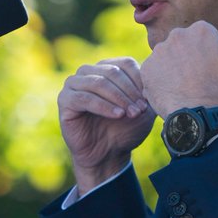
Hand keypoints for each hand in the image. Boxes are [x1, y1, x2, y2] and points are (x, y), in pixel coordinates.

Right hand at [57, 57, 155, 190]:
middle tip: (141, 109)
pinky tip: (117, 115)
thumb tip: (153, 75)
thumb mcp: (142, 108)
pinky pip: (83, 98)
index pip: (125, 63)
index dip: (139, 80)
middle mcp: (88, 72)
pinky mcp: (64, 100)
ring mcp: (74, 84)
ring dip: (118, 98)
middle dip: (129, 91)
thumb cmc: (126, 128)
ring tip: (131, 114)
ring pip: (98, 83)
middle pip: (112, 72)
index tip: (149, 100)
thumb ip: (148, 91)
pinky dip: (103, 106)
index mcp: (106, 68)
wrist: (108, 154)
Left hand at [141, 15, 217, 116]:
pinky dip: (161, 81)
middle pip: (184, 46)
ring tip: (186, 89)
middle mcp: (177, 35)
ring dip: (174, 70)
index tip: (213, 73)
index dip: (209, 58)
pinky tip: (173, 93)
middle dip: (190, 61)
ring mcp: (159, 51)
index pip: (203, 40)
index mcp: (202, 30)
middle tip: (200, 82)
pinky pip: (154, 72)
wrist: (199, 118)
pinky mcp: (147, 68)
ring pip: (168, 58)